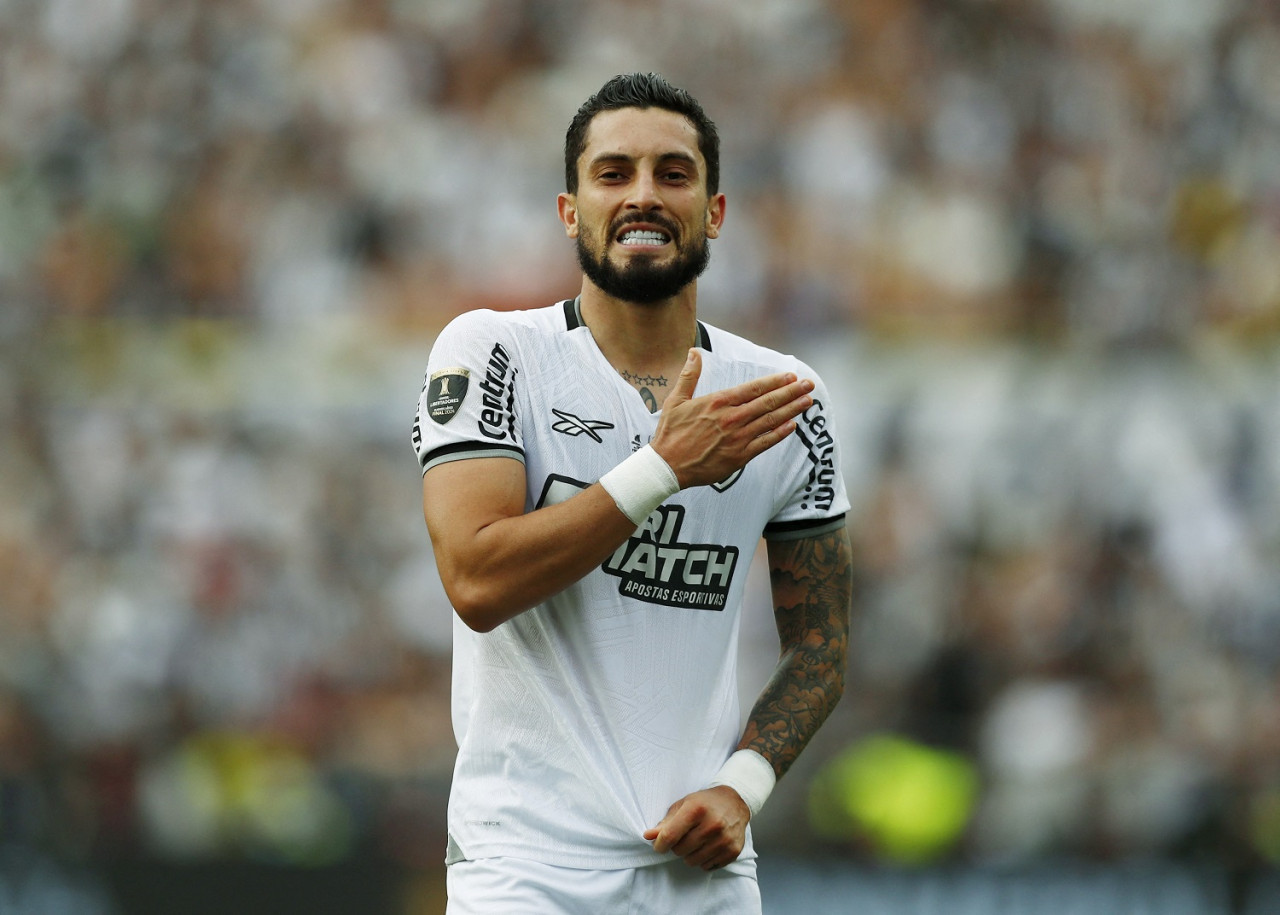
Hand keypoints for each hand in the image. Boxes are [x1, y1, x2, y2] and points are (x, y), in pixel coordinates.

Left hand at [642, 786, 749, 870]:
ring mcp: (724, 839)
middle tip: (684, 837)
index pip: (670, 836)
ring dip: (689, 854)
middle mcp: (712, 825)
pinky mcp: (732, 851)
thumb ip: (665, 822)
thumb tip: (648, 836)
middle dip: (676, 847)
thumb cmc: (705, 803)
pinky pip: (707, 866)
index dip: (659, 845)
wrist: (735, 802)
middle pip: (680, 850)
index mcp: (696, 810)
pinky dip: (703, 859)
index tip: (659, 846)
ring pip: (692, 861)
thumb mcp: (683, 805)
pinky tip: (708, 846)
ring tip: (696, 841)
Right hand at [652, 350, 814, 488]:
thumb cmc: (670, 433)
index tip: (791, 376)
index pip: (753, 388)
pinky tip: (792, 426)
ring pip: (770, 421)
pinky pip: (765, 443)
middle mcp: (731, 418)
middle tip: (809, 384)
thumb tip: (694, 352)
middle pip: (768, 402)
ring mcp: (737, 438)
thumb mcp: (676, 400)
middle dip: (791, 392)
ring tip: (807, 401)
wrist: (667, 466)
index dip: (775, 382)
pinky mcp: (738, 457)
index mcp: (717, 402)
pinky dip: (779, 434)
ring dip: (791, 410)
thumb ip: (689, 376)